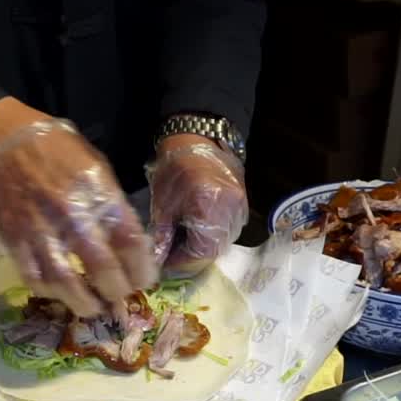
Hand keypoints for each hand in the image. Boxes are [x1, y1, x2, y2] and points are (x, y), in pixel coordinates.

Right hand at [0, 98, 155, 316]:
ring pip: (66, 283)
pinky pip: (34, 277)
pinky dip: (50, 292)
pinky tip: (60, 293)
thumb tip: (128, 242)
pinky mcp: (14, 240)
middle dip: (117, 291)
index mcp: (99, 193)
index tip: (145, 281)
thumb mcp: (97, 166)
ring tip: (94, 307)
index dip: (142, 269)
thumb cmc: (58, 149)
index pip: (130, 242)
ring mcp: (41, 230)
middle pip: (103, 269)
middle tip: (120, 296)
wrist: (4, 141)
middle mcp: (73, 215)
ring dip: (84, 303)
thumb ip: (112, 204)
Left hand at [148, 134, 247, 276]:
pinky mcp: (242, 204)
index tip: (164, 263)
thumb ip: (163, 235)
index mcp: (209, 209)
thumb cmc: (175, 166)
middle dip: (191, 257)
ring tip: (182, 242)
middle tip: (171, 255)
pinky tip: (196, 229)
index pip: (200, 253)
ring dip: (202, 247)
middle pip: (214, 251)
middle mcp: (231, 212)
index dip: (181, 263)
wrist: (198, 136)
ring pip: (223, 242)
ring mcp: (241, 208)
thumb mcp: (163, 202)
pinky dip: (212, 235)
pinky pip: (229, 230)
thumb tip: (158, 262)